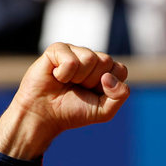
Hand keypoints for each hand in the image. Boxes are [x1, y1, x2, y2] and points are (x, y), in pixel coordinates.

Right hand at [0, 42, 129, 159]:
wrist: (44, 115)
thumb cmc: (74, 111)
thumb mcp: (104, 111)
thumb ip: (119, 95)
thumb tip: (109, 76)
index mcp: (104, 70)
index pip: (120, 69)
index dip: (109, 86)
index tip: (95, 93)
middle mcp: (90, 58)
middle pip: (106, 61)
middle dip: (93, 81)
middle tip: (78, 88)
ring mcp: (74, 51)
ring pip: (90, 58)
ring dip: (79, 77)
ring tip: (67, 83)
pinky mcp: (56, 50)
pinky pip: (71, 61)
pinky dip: (64, 74)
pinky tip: (56, 77)